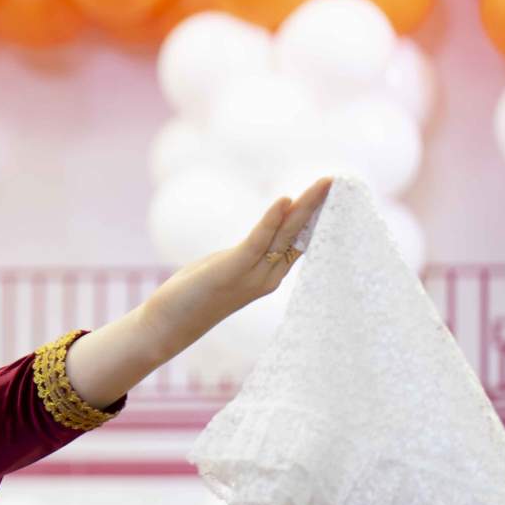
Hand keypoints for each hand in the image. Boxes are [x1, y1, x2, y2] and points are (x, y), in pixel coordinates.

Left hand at [138, 175, 333, 360]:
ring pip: (285, 233)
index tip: (331, 195)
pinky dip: (271, 219)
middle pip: (299, 234)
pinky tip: (284, 199)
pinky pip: (258, 240)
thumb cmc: (193, 296)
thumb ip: (246, 253)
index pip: (299, 242)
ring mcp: (254, 275)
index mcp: (269, 275)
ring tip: (323, 183)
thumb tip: (262, 235)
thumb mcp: (225, 269)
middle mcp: (269, 276)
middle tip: (335, 180)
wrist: (169, 324)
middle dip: (317, 205)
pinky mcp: (234, 270)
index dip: (315, 218)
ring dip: (304, 205)